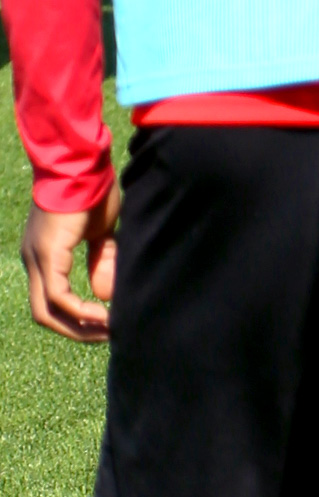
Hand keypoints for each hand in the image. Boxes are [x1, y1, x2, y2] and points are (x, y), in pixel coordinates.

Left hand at [20, 183, 119, 340]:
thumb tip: (105, 297)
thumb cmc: (94, 189)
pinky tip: (102, 312)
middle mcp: (33, 260)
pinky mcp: (47, 254)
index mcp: (44, 254)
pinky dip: (79, 310)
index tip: (107, 322)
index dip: (76, 317)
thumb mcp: (102, 231)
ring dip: (77, 326)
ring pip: (47, 311)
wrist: (84, 162)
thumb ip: (102, 261)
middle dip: (76, 330)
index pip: (51, 300)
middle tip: (106, 334)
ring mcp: (37, 258)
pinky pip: (58, 296)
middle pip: (45, 314)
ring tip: (107, 328)